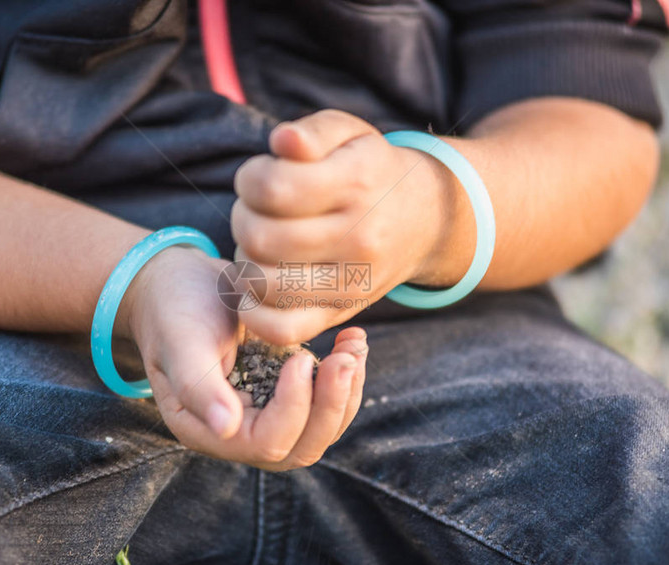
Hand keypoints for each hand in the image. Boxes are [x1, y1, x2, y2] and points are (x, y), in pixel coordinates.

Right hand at [121, 245, 368, 469]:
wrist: (181, 282)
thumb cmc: (174, 307)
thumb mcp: (182, 340)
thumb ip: (198, 387)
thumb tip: (225, 429)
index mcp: (207, 430)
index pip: (267, 443)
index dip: (294, 407)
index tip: (302, 358)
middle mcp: (238, 433)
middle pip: (301, 447)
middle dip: (332, 405)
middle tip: (346, 357)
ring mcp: (265, 415)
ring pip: (321, 430)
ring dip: (346, 392)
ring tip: (355, 346)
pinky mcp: (283, 394)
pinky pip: (324, 404)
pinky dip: (344, 378)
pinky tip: (351, 341)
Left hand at [232, 109, 459, 344]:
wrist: (425, 219)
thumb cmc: (371, 170)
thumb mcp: (349, 134)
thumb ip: (312, 132)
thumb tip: (282, 142)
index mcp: (357, 184)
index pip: (272, 188)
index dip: (250, 178)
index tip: (261, 176)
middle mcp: (358, 238)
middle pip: (261, 237)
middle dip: (243, 217)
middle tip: (258, 211)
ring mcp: (351, 282)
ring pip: (264, 283)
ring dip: (246, 261)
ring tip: (261, 244)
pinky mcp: (341, 313)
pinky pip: (284, 329)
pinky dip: (254, 312)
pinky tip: (256, 286)